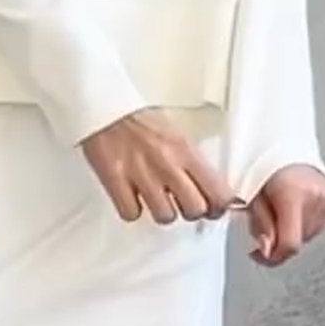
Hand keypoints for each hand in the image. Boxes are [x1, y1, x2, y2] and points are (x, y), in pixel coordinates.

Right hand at [81, 110, 236, 223]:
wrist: (105, 109)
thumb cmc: (141, 121)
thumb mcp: (177, 135)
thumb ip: (194, 162)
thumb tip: (211, 188)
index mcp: (186, 150)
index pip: (218, 192)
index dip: (219, 207)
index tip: (214, 208)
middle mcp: (168, 163)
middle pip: (195, 210)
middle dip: (191, 212)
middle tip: (183, 204)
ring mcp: (141, 174)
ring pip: (165, 216)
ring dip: (162, 212)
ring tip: (155, 199)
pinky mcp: (115, 180)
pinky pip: (131, 213)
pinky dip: (132, 209)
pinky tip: (132, 196)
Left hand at [247, 165, 324, 266]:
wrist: (283, 145)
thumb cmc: (263, 168)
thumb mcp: (252, 197)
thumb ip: (261, 225)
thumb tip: (267, 250)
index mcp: (292, 195)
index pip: (290, 243)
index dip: (274, 257)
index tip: (260, 255)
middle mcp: (314, 198)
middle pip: (298, 241)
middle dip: (278, 240)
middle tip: (264, 223)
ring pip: (306, 236)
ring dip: (290, 233)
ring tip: (278, 212)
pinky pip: (315, 226)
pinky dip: (301, 224)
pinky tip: (291, 209)